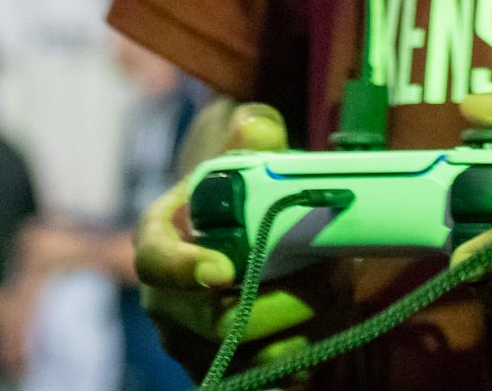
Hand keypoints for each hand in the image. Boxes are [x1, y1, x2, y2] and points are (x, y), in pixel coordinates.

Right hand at [130, 103, 319, 367]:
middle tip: (329, 271)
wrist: (254, 233)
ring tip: (337, 288)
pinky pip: (266, 378)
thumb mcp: (249, 153)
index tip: (223, 270)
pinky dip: (304, 353)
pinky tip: (330, 321)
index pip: (155, 261)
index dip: (182, 269)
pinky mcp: (227, 371)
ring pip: (247, 355)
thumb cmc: (246, 190)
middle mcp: (166, 302)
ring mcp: (192, 343)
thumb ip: (256, 136)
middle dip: (278, 299)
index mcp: (159, 240)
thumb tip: (256, 126)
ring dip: (300, 326)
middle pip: (213, 320)